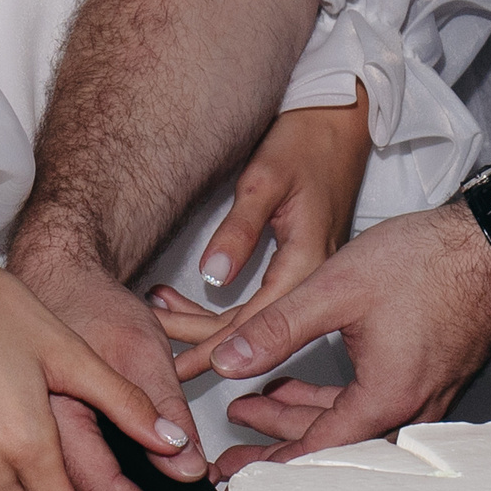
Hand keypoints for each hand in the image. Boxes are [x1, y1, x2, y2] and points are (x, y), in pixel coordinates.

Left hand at [149, 85, 370, 380]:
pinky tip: (183, 298)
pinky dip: (216, 306)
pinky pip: (257, 302)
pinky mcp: (298, 265)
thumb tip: (213, 276)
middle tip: (148, 347)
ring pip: (249, 320)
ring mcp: (306, 274)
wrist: (342, 121)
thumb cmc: (308, 141)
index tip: (171, 368)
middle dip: (195, 342)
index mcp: (307, 264)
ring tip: (155, 317)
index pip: (252, 326)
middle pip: (248, 331)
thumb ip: (239, 231)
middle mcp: (310, 278)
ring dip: (201, 324)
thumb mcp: (266, 181)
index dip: (208, 350)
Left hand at [205, 202, 490, 476]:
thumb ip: (277, 329)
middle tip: (237, 447)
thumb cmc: (431, 260)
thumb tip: (229, 361)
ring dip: (305, 417)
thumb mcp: (336, 288)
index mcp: (386, 397)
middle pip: (334, 444)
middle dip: (279, 443)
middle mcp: (412, 408)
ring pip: (353, 423)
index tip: (236, 473)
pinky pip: (375, 406)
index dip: (270, 463)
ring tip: (261, 404)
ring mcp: (427, 395)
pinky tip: (308, 384)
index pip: (316, 450)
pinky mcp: (432, 378)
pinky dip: (335, 401)